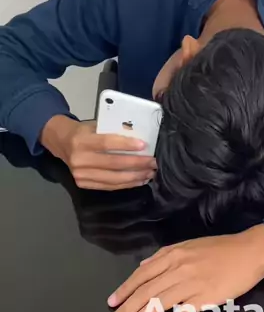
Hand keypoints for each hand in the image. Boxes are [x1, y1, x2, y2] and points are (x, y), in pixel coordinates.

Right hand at [40, 116, 156, 190]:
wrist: (61, 143)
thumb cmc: (83, 131)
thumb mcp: (95, 125)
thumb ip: (113, 130)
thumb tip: (139, 135)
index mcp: (81, 140)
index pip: (106, 143)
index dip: (126, 145)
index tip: (144, 145)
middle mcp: (79, 159)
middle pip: (113, 164)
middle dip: (137, 164)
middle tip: (154, 162)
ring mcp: (80, 175)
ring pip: (113, 178)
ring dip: (135, 176)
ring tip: (150, 172)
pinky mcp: (83, 184)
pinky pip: (109, 186)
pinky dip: (126, 184)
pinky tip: (139, 180)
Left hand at [103, 224, 263, 311]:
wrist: (249, 251)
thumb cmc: (220, 248)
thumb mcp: (189, 245)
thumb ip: (165, 256)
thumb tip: (143, 266)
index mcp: (172, 254)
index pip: (142, 275)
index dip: (125, 290)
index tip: (111, 304)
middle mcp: (178, 268)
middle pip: (145, 292)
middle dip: (125, 310)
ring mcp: (191, 283)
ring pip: (158, 303)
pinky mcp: (206, 298)